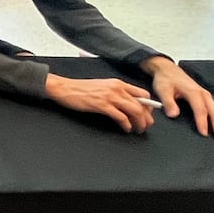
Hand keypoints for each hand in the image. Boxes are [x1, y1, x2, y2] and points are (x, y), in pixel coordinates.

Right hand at [43, 74, 157, 133]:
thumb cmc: (80, 89)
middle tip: (146, 126)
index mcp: (118, 83)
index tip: (148, 114)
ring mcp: (109, 97)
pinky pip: (120, 117)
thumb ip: (116, 93)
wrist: (65, 88)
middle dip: (147, 118)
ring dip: (139, 123)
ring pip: (134, 111)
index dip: (148, 106)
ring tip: (138, 130)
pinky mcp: (101, 105)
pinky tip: (125, 129)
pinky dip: (126, 125)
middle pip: (141, 104)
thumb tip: (127, 103)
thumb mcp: (103, 87)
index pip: (142, 94)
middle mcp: (117, 88)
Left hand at [144, 58, 213, 143]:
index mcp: (193, 92)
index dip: (203, 122)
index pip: (200, 109)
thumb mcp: (163, 90)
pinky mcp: (208, 99)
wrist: (168, 70)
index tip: (204, 134)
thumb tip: (173, 114)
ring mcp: (207, 97)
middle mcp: (203, 94)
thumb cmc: (166, 80)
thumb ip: (168, 102)